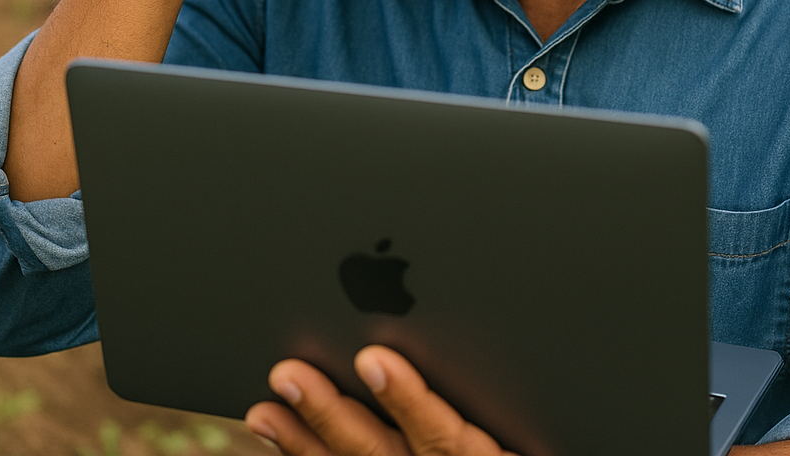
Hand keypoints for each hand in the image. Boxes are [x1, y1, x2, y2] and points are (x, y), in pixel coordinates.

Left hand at [245, 346, 519, 455]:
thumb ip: (488, 392)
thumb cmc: (506, 445)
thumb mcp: (524, 430)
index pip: (444, 437)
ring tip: (266, 410)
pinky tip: (276, 439)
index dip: (408, 400)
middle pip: (382, 455)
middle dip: (330, 415)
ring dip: (302, 444)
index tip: (374, 360)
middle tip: (289, 375)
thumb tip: (416, 345)